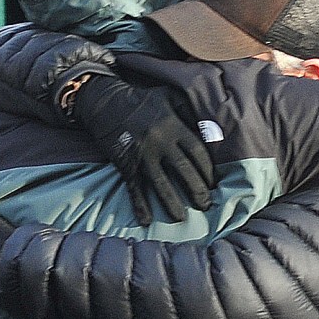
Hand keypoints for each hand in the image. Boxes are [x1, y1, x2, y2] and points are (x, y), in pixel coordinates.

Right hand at [74, 75, 215, 225]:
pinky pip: (135, 189)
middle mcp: (160, 142)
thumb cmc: (141, 100)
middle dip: (197, 191)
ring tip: (181, 219)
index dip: (208, 170)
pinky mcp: (126, 164)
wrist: (105, 101)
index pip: (198, 152)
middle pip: (184, 171)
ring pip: (161, 184)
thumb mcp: (169, 97)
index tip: (213, 183)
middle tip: (206, 206)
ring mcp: (142, 155)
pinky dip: (140, 206)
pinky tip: (146, 221)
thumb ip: (190, 112)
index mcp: (173, 126)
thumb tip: (211, 131)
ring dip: (172, 204)